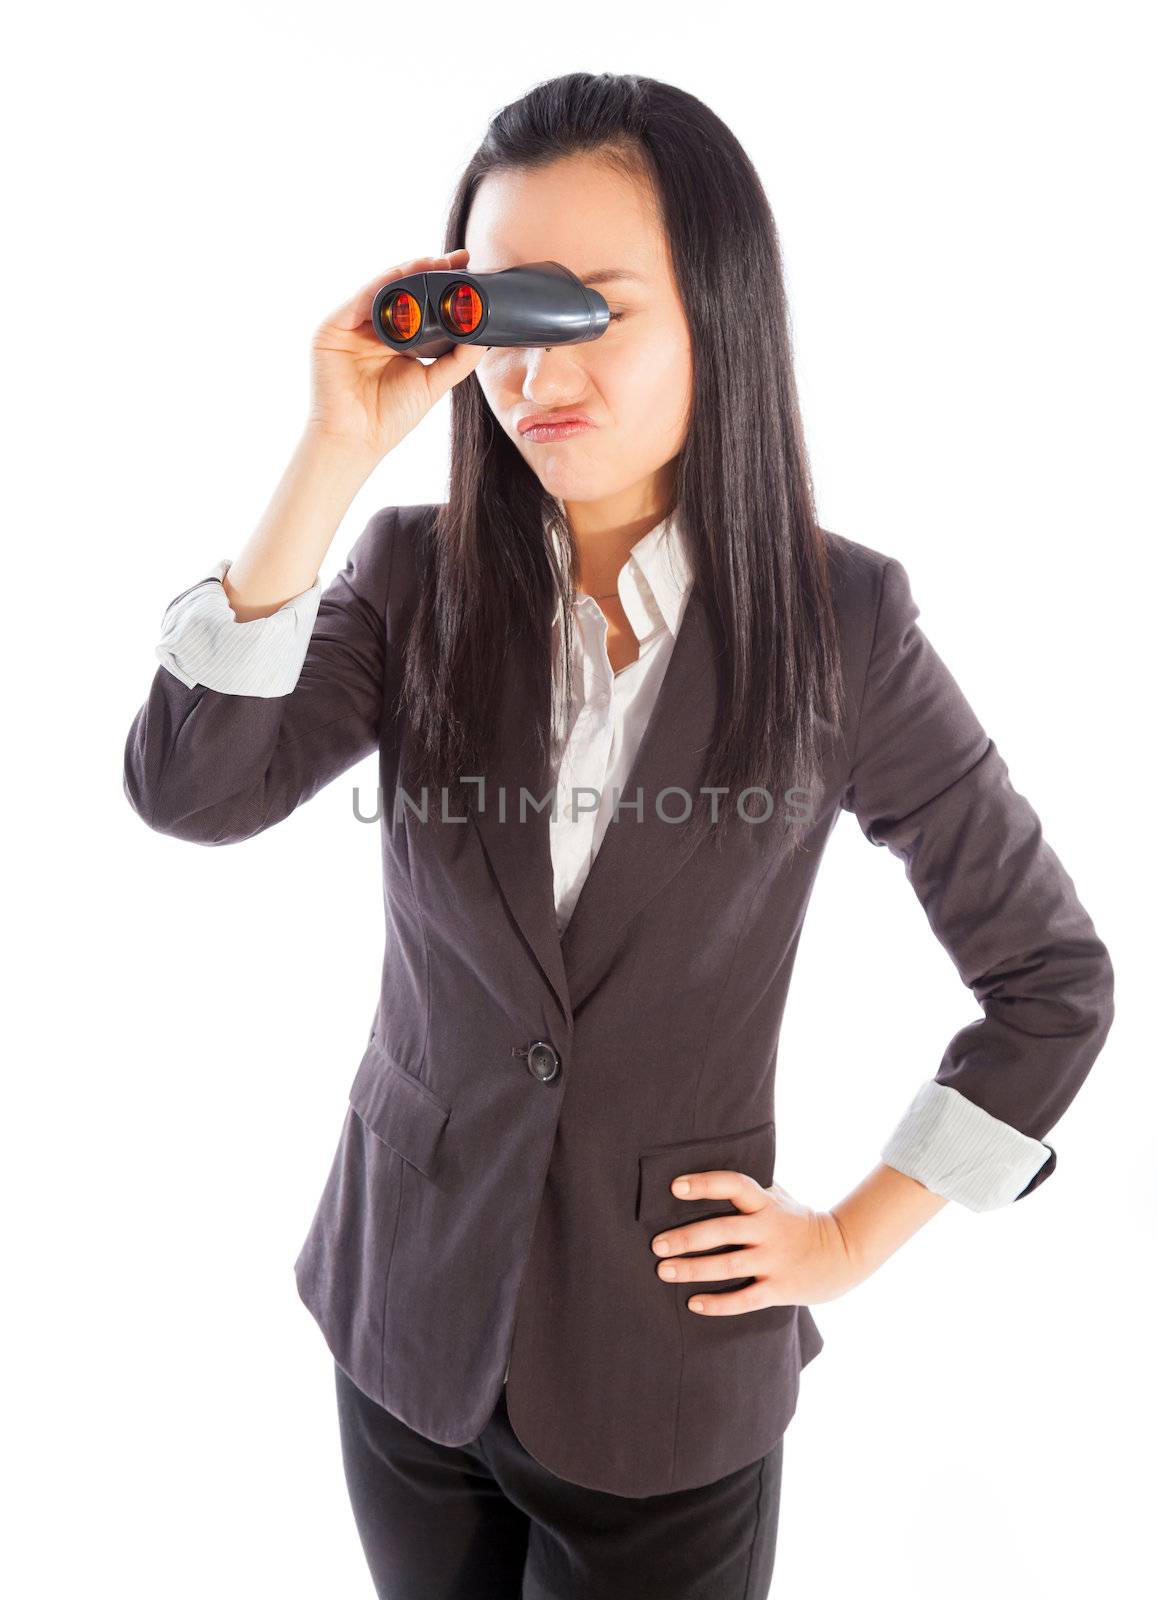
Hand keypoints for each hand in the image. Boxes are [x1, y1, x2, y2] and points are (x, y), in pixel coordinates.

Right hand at [307, 248, 487, 462]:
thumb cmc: (391, 417)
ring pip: (383, 287)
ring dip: (410, 271)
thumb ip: (459, 359)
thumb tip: (486, 334)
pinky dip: (382, 284)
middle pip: (404, 289)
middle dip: (431, 270)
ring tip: (437, 262)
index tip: (470, 270)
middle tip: (458, 258)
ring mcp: (352, 326)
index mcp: (398, 339)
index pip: (422, 303)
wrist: (357, 439)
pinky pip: (360, 298)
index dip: (444, 285)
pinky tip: (403, 275)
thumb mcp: (434, 381)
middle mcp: (374, 327)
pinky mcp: (332, 328)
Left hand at [649, 1168, 868, 1313]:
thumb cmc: (800, 1222)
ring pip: (728, 1266)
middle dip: (686, 1238)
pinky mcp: (779, 1288)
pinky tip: (693, 1303)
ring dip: (693, 1269)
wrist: (842, 1255)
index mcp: (766, 1203)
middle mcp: (769, 1230)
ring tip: (664, 1271)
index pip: (734, 1185)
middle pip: (722, 1230)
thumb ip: (752, 1190)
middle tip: (657, 1245)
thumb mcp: (780, 1198)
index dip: (705, 1184)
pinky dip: (718, 1304)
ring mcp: (774, 1260)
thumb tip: (711, 1169)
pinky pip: (744, 1299)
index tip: (676, 1187)